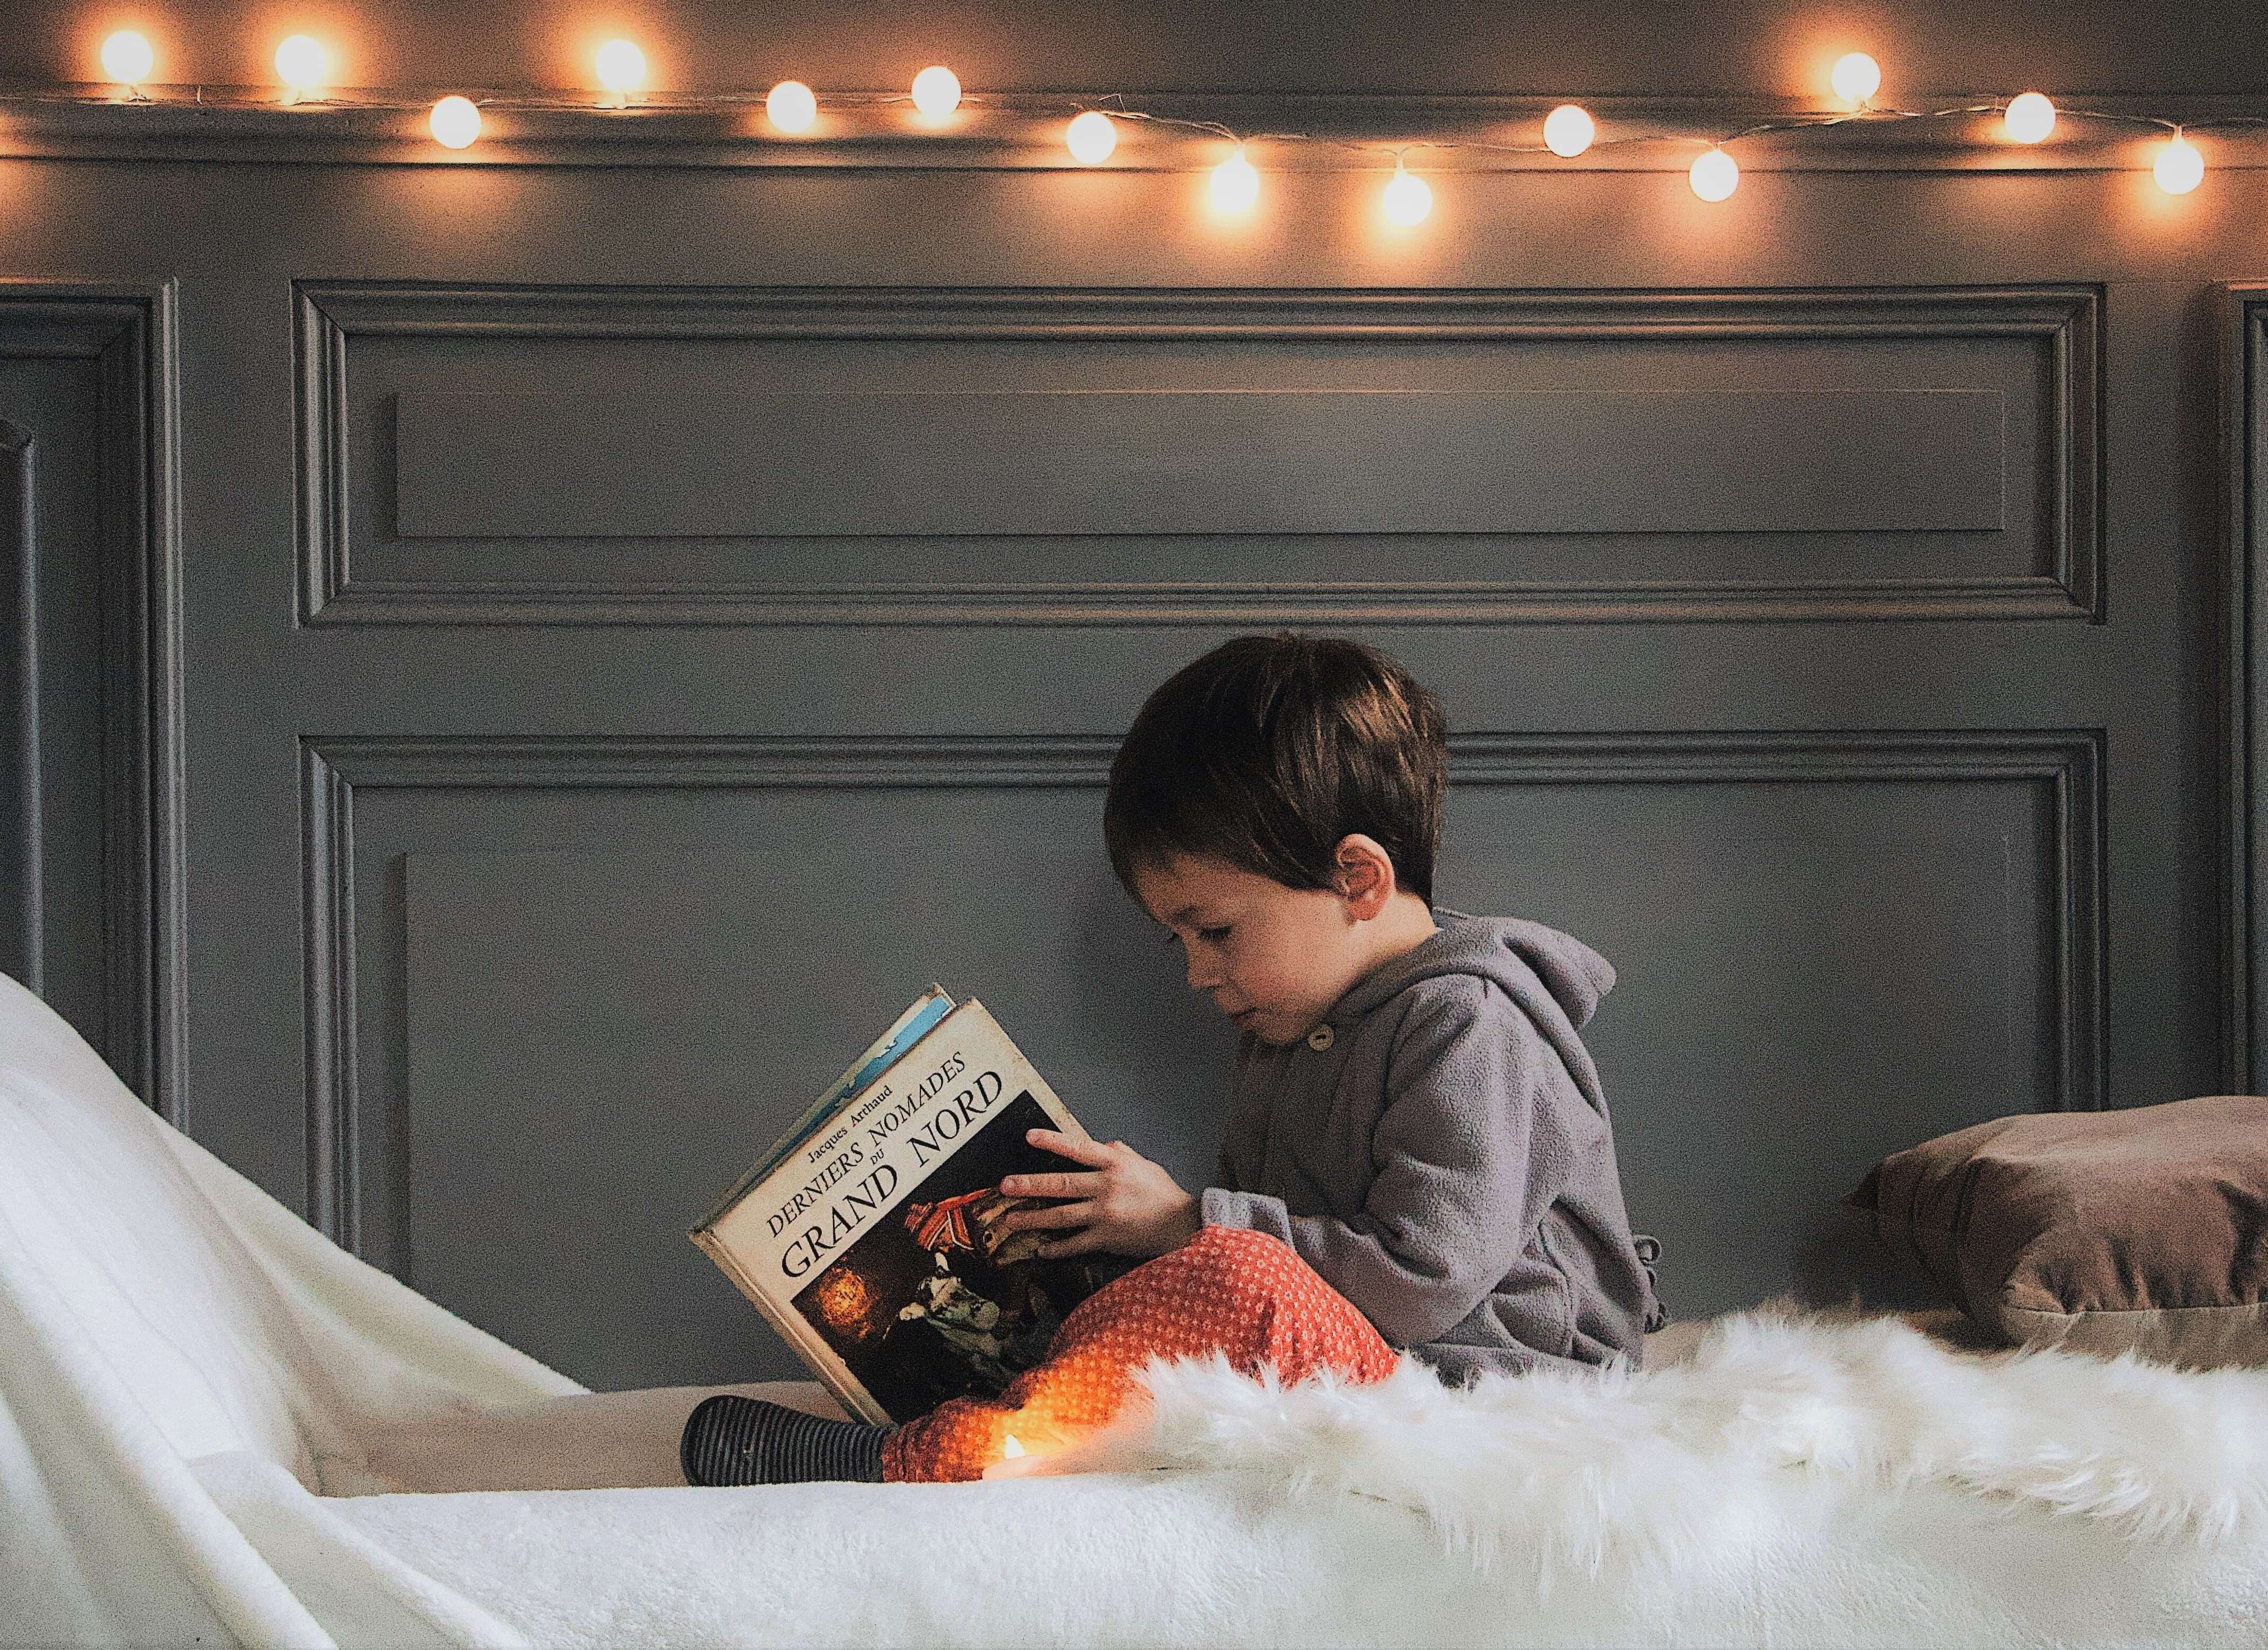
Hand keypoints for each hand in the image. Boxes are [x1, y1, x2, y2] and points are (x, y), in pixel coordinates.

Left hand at [997, 1129, 1200, 1258]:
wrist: (1182, 1224)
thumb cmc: (1163, 1193)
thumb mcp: (1143, 1164)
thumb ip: (1120, 1153)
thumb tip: (1102, 1144)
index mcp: (1115, 1163)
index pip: (1078, 1148)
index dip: (1052, 1142)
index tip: (1029, 1137)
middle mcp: (1107, 1186)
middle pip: (1061, 1184)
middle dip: (1029, 1185)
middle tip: (1005, 1185)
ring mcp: (1105, 1214)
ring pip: (1061, 1215)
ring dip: (1034, 1218)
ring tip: (1011, 1220)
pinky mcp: (1107, 1238)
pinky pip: (1076, 1243)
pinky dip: (1058, 1248)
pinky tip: (1042, 1249)